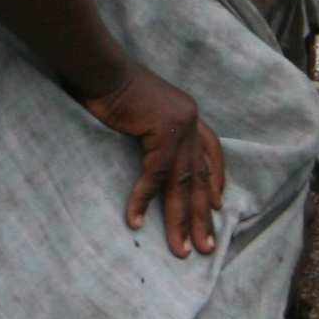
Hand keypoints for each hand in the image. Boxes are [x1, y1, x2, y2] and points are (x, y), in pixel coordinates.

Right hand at [79, 64, 225, 256]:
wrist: (100, 68)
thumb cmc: (113, 88)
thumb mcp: (144, 112)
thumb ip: (155, 133)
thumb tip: (152, 153)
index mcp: (188, 114)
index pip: (211, 152)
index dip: (215, 180)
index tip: (217, 208)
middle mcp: (189, 120)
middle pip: (199, 177)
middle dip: (202, 215)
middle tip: (205, 247)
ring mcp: (178, 125)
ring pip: (181, 183)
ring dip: (180, 219)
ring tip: (181, 249)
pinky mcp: (161, 132)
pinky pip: (153, 175)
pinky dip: (143, 201)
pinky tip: (135, 221)